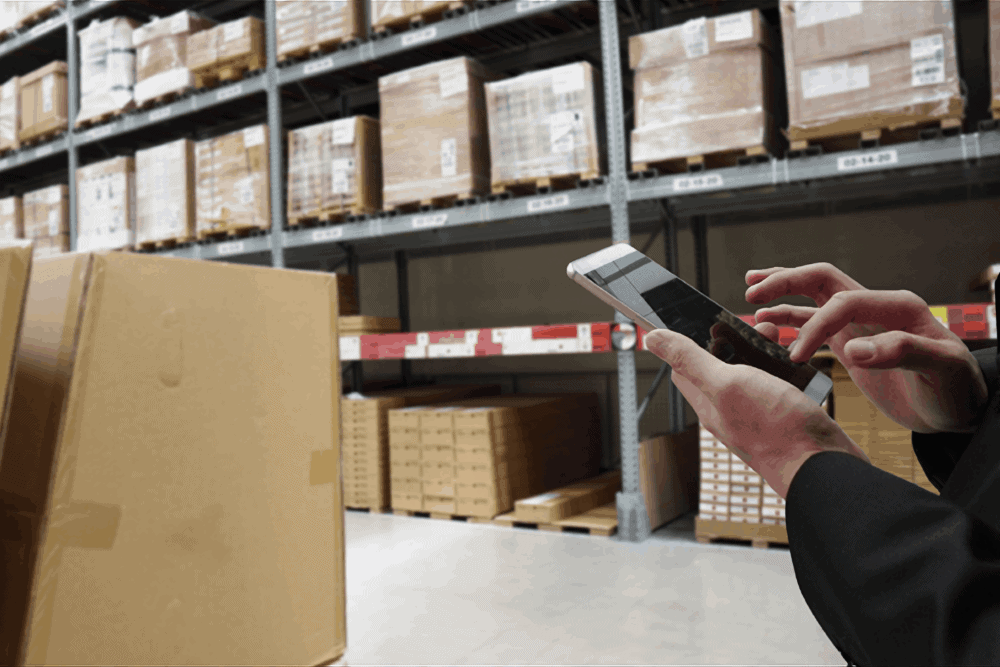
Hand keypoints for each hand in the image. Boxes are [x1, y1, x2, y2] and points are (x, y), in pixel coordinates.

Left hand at [645, 327, 868, 498]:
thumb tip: (652, 339)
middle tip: (759, 328)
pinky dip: (785, 366)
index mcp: (707, 402)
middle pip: (722, 364)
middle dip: (737, 339)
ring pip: (753, 371)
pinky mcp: (784, 413)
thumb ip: (690, 360)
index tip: (709, 320)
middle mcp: (729, 408)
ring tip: (780, 340)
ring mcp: (757, 412)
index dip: (692, 339)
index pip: (684, 365)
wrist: (824, 466)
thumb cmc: (775, 431)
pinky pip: (778, 382)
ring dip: (764, 350)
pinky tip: (796, 361)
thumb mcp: (726, 384)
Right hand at [746, 263, 989, 434]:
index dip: (813, 325)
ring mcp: (863, 324)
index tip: (794, 356)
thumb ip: (901, 352)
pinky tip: (769, 325)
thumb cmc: (957, 389)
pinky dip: (791, 320)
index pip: (843, 301)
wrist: (960, 409)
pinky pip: (816, 323)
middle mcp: (877, 308)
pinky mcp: (853, 343)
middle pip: (823, 280)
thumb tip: (855, 349)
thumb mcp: (942, 370)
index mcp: (899, 307)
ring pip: (815, 298)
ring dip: (783, 295)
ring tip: (752, 300)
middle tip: (752, 291)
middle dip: (785, 282)